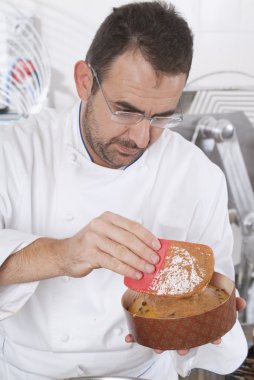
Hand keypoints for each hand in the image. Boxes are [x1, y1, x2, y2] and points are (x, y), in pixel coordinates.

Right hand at [57, 211, 159, 277]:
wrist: (64, 254)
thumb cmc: (89, 245)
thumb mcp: (105, 234)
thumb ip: (123, 237)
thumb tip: (148, 248)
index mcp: (108, 218)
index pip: (132, 226)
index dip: (147, 236)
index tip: (158, 246)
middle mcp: (100, 226)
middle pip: (129, 238)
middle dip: (145, 251)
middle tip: (155, 260)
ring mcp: (94, 239)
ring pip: (122, 251)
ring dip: (138, 262)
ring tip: (149, 269)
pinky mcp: (90, 253)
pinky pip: (113, 263)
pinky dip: (127, 270)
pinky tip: (135, 274)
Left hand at [125, 296, 246, 354]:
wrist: (177, 283)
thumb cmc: (196, 291)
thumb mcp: (212, 290)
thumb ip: (227, 296)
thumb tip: (241, 303)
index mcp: (196, 318)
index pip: (205, 330)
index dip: (211, 336)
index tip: (217, 340)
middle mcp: (182, 323)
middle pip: (184, 338)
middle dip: (183, 346)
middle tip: (182, 349)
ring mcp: (167, 323)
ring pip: (163, 337)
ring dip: (159, 344)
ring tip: (156, 348)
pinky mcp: (151, 318)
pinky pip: (141, 328)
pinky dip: (135, 336)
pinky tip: (129, 338)